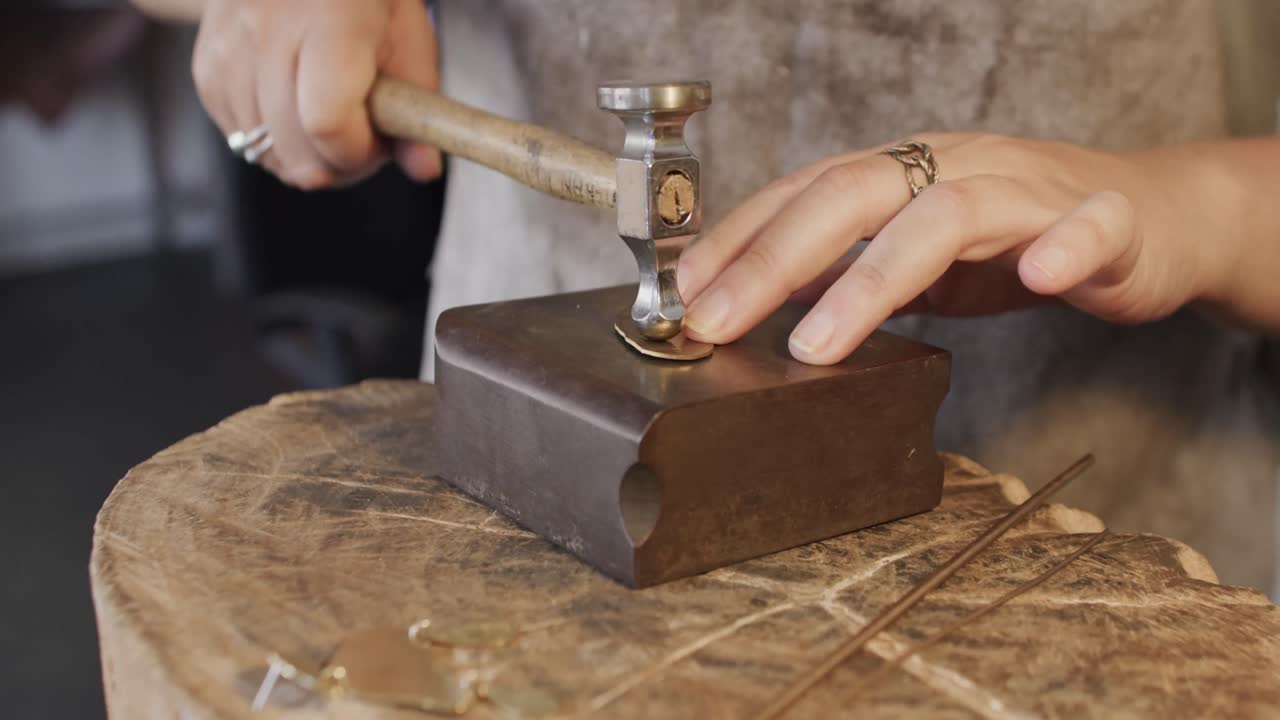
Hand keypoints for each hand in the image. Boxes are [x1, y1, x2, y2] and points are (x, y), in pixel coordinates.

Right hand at [192, 0, 439, 188]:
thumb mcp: (409, 38)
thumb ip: (418, 107)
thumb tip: (424, 170)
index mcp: (331, 16)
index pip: (327, 121)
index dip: (356, 152)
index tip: (377, 142)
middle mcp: (268, 26)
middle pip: (294, 146)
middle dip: (336, 163)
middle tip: (360, 137)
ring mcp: (228, 45)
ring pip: (264, 150)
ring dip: (304, 156)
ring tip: (330, 120)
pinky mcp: (206, 66)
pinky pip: (239, 136)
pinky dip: (273, 141)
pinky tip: (295, 110)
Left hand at [677, 133, 1239, 363]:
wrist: (1151, 218)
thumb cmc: (1020, 237)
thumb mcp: (914, 256)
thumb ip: (848, 268)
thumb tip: (760, 295)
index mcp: (904, 175)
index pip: (804, 191)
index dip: (740, 238)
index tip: (684, 292)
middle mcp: (955, 168)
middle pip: (854, 192)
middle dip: (774, 258)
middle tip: (716, 322)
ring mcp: (1031, 191)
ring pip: (950, 213)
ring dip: (875, 278)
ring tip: (818, 343)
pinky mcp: (1107, 222)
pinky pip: (1089, 226)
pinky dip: (1063, 246)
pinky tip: (1035, 278)